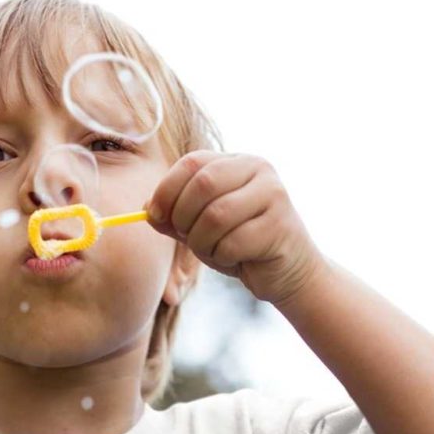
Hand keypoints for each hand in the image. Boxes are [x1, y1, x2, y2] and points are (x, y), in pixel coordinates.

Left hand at [144, 150, 328, 305]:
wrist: (286, 272)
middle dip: (184, 218)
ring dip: (202, 243)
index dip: (166, 190)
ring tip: (213, 251)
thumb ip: (174, 216)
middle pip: (203, 185)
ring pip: (216, 216)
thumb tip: (147, 209)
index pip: (192, 162)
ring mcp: (273, 195)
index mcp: (236, 162)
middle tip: (187, 237)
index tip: (156, 215)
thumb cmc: (240, 246)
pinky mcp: (280, 226)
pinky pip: (233, 243)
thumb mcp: (200, 228)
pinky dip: (222, 257)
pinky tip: (235, 259)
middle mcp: (258, 169)